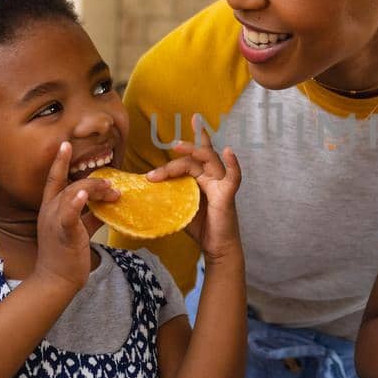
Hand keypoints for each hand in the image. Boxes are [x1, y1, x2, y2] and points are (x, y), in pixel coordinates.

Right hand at [35, 141, 117, 291]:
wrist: (56, 280)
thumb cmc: (65, 256)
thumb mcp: (77, 230)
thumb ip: (88, 216)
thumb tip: (102, 206)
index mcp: (50, 209)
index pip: (53, 180)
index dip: (59, 162)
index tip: (65, 144)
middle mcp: (49, 211)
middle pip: (71, 185)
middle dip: (94, 182)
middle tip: (114, 187)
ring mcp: (54, 220)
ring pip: (74, 193)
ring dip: (96, 189)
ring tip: (113, 192)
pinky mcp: (63, 232)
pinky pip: (68, 214)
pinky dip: (76, 202)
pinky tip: (85, 194)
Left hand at [146, 114, 241, 262]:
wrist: (216, 247)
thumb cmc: (200, 227)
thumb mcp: (179, 208)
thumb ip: (168, 196)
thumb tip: (143, 192)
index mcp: (200, 178)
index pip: (191, 157)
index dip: (188, 143)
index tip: (181, 130)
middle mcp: (211, 176)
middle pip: (194, 160)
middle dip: (174, 163)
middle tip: (154, 174)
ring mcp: (221, 183)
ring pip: (208, 160)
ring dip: (194, 151)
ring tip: (178, 146)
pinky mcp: (227, 194)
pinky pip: (233, 176)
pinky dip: (233, 163)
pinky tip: (228, 151)